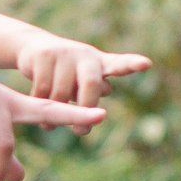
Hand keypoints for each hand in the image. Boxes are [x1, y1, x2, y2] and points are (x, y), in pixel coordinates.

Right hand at [14, 35, 151, 119]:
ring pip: (63, 91)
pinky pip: (43, 88)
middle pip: (91, 84)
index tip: (146, 64)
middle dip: (86, 109)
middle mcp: (85, 55)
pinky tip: (40, 115)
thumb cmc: (68, 72)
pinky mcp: (44, 55)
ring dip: (57, 112)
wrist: (34, 49)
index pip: (120, 64)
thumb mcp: (85, 79)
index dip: (132, 64)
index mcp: (100, 63)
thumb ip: (95, 89)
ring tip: (51, 127)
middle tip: (81, 132)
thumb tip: (99, 105)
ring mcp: (64, 53)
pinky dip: (41, 104)